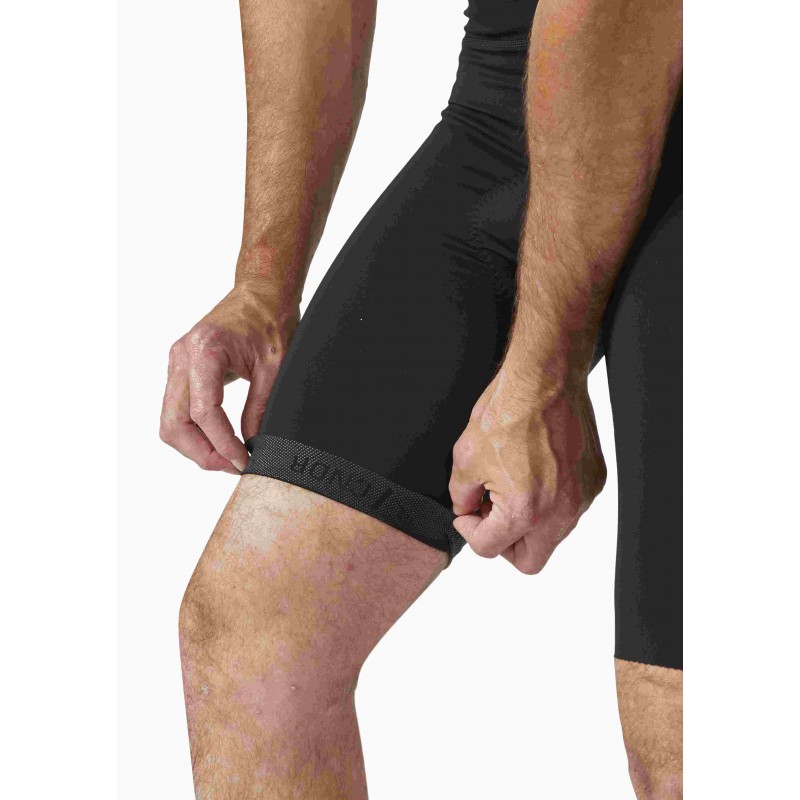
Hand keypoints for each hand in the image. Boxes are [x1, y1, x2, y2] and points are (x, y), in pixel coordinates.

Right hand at [159, 282, 298, 473]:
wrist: (260, 294)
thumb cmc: (270, 320)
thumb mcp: (275, 367)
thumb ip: (261, 406)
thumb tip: (253, 445)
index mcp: (204, 351)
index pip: (203, 412)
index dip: (222, 444)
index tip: (243, 461)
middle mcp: (181, 357)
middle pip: (174, 423)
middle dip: (202, 453)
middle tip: (234, 466)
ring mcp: (176, 364)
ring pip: (170, 422)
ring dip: (195, 447)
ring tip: (228, 458)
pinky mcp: (180, 371)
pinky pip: (177, 411)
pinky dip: (194, 432)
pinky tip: (219, 441)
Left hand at [448, 364, 606, 573]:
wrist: (545, 379)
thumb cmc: (506, 412)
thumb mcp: (466, 458)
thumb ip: (462, 497)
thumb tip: (467, 510)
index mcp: (524, 511)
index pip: (489, 548)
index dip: (469, 531)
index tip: (467, 513)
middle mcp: (560, 512)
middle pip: (530, 560)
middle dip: (504, 543)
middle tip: (490, 515)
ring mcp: (582, 498)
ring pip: (552, 535)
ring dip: (528, 522)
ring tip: (510, 487)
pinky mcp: (595, 480)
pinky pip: (570, 508)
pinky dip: (549, 501)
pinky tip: (533, 471)